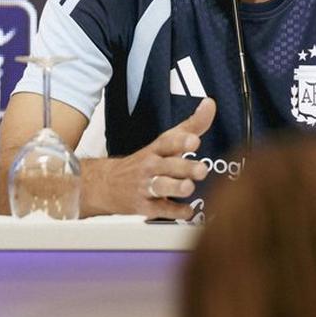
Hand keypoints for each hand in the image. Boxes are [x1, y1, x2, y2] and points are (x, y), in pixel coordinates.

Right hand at [84, 98, 216, 218]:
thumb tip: (210, 104)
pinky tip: (188, 211)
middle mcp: (150, 166)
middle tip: (201, 170)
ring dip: (176, 187)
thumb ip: (191, 125)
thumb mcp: (165, 142)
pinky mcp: (143, 206)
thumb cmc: (144, 163)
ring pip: (161, 186)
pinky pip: (160, 210)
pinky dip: (175, 212)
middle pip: (167, 165)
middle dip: (184, 168)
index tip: (194, 140)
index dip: (181, 141)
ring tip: (189, 188)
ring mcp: (145, 186)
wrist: (105, 184)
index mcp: (157, 150)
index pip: (168, 142)